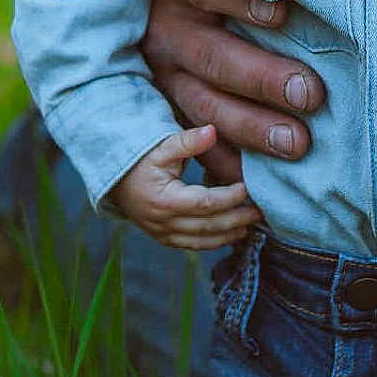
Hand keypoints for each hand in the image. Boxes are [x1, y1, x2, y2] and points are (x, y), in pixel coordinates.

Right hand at [110, 126, 263, 248]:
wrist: (116, 181)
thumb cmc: (141, 160)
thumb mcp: (162, 146)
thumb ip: (188, 141)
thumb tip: (212, 131)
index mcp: (164, 200)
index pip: (204, 203)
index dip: (229, 198)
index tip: (247, 187)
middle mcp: (163, 223)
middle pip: (208, 226)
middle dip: (236, 219)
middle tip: (261, 211)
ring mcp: (163, 234)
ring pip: (202, 240)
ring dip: (229, 234)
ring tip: (252, 225)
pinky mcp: (165, 239)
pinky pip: (193, 245)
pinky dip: (214, 242)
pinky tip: (233, 234)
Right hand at [143, 0, 325, 182]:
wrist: (160, 14)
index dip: (243, 2)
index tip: (283, 13)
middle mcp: (171, 36)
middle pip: (215, 58)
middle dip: (263, 79)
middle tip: (310, 94)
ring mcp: (166, 78)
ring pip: (205, 107)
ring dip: (252, 130)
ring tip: (296, 144)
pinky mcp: (170, 113)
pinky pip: (196, 146)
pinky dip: (229, 165)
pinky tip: (260, 182)